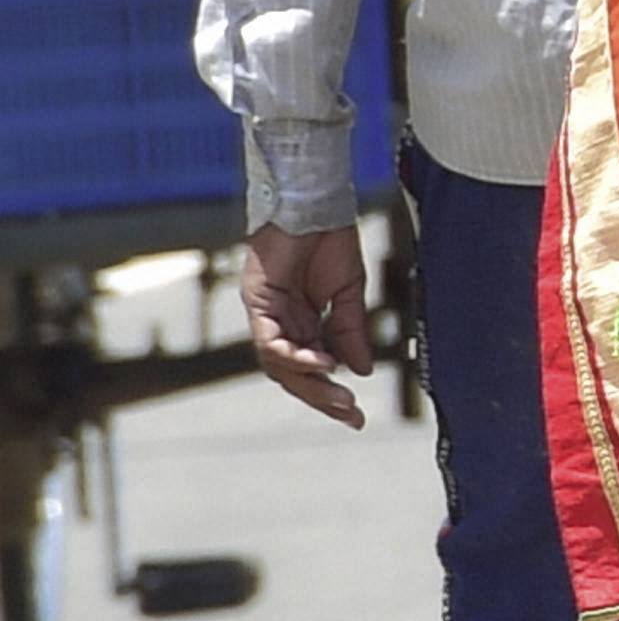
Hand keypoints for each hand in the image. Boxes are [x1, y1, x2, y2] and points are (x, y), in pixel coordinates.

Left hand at [242, 222, 373, 427]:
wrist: (316, 205)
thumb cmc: (330, 241)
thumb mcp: (349, 295)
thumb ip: (350, 332)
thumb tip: (359, 370)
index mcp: (302, 323)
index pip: (312, 369)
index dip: (331, 393)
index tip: (357, 415)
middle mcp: (280, 324)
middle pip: (292, 374)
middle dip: (321, 397)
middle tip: (350, 413)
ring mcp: (266, 314)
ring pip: (278, 364)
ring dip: (308, 381)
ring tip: (338, 393)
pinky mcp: (257, 301)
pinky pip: (269, 339)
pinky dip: (293, 355)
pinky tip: (320, 361)